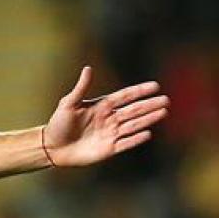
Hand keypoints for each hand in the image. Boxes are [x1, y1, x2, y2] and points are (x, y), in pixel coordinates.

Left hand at [42, 66, 168, 167]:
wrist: (52, 147)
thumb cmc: (58, 124)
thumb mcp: (68, 104)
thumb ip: (80, 88)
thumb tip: (88, 68)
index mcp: (102, 106)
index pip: (125, 97)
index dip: (139, 91)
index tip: (155, 86)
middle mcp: (110, 119)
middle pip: (134, 110)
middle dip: (149, 105)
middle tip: (166, 100)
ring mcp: (110, 134)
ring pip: (133, 125)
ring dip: (148, 119)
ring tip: (163, 112)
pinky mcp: (108, 149)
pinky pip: (125, 143)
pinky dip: (136, 139)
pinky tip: (147, 133)